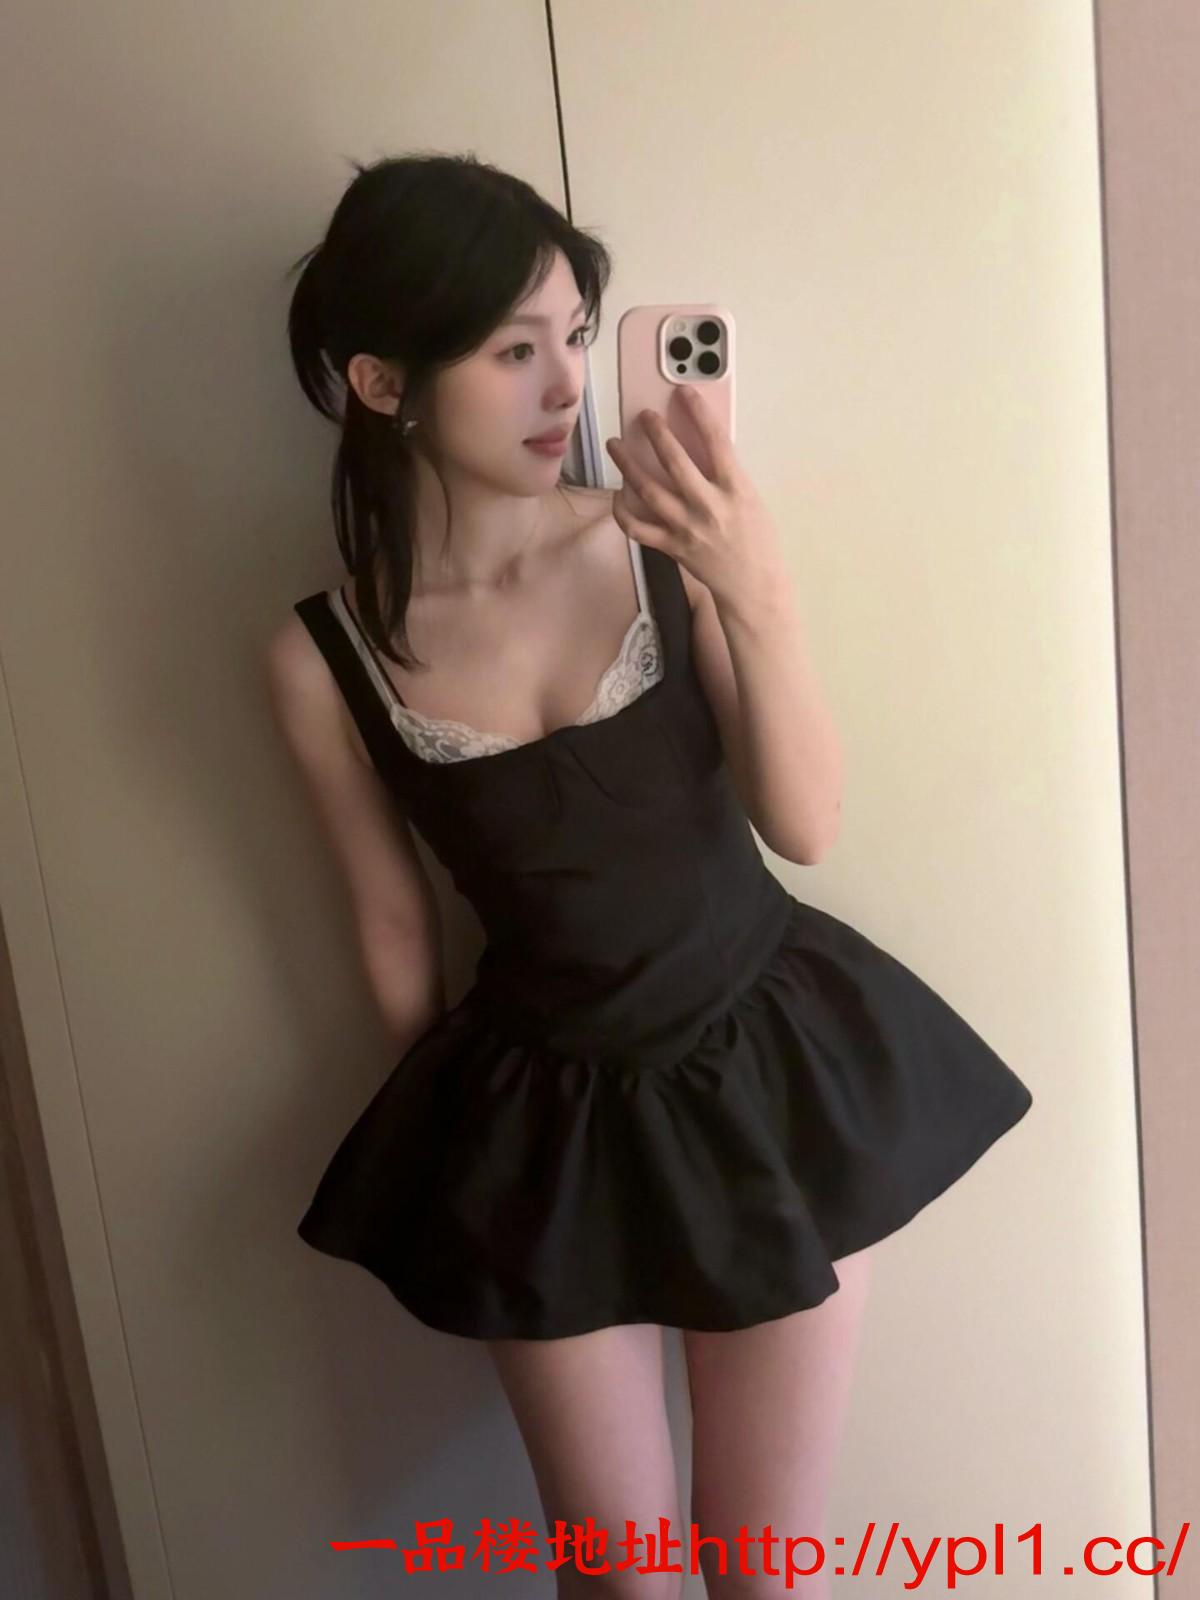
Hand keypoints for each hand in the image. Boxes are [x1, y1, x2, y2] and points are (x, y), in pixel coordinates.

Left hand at [604, 386, 786, 609]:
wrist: (754, 586)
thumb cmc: (758, 541)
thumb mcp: (751, 499)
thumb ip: (726, 476)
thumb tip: (699, 450)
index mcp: (736, 489)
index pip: (716, 441)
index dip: (698, 413)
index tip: (684, 392)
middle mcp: (709, 506)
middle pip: (675, 462)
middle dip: (656, 434)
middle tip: (643, 417)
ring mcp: (687, 527)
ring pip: (649, 491)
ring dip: (628, 465)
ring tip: (616, 445)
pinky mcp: (672, 546)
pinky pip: (638, 528)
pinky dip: (623, 511)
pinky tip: (617, 495)